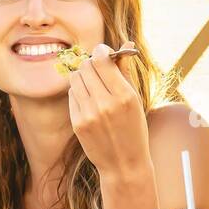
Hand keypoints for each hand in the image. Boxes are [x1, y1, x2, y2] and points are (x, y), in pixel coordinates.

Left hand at [67, 42, 151, 178]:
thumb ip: (126, 72)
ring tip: (94, 85)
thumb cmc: (134, 129)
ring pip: (75, 78)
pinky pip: (72, 95)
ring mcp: (89, 114)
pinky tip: (90, 101)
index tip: (103, 53)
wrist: (124, 164)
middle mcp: (105, 104)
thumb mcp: (136, 100)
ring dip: (83, 76)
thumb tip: (126, 44)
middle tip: (98, 68)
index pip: (101, 60)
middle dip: (91, 63)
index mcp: (124, 96)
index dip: (101, 51)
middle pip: (86, 66)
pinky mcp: (77, 123)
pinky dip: (79, 92)